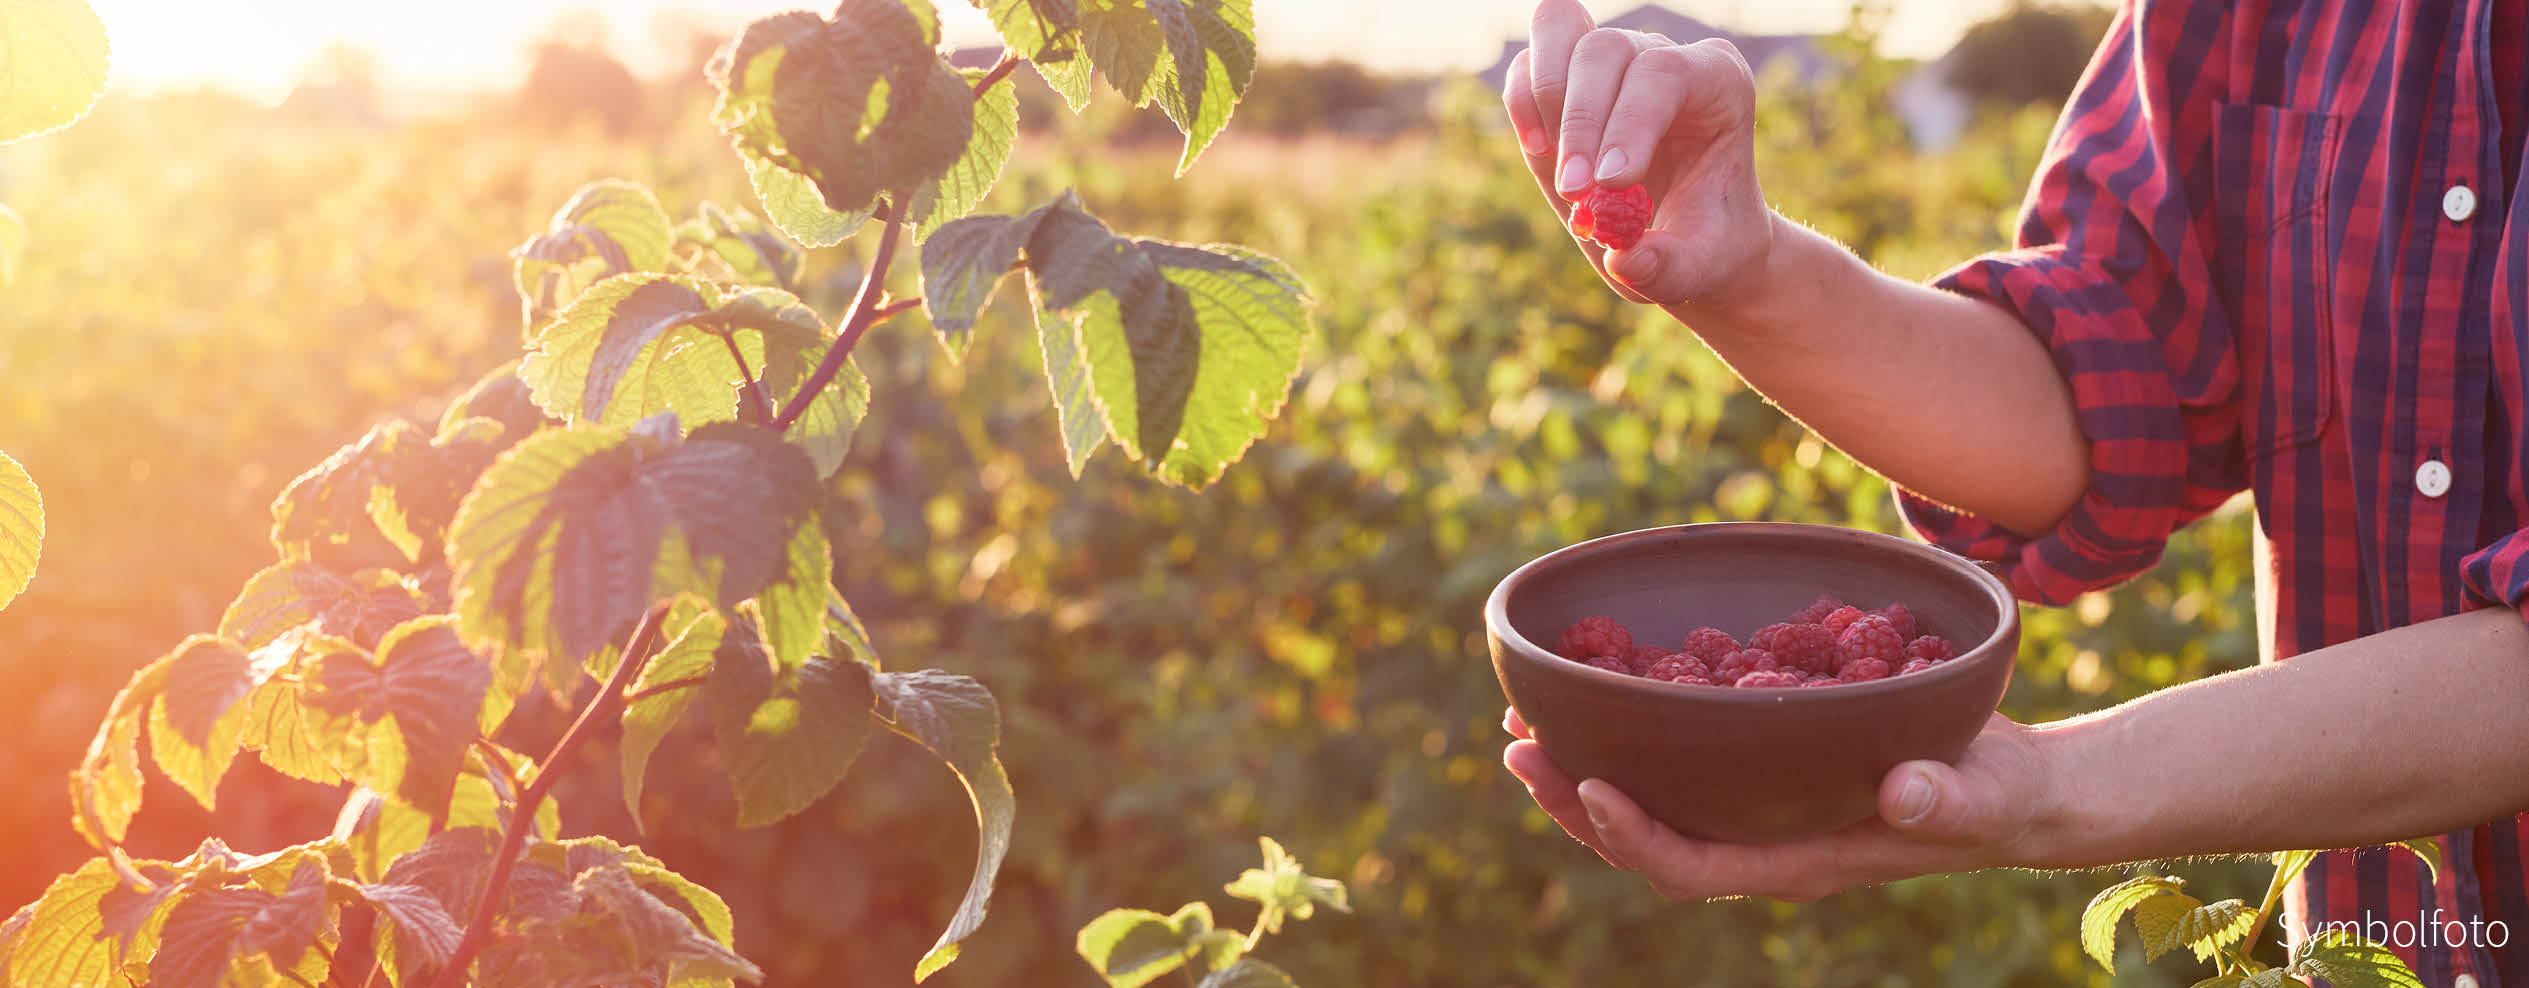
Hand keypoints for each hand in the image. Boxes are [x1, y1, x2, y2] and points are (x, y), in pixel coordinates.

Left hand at [1500, 707, 2058, 900]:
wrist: (2008, 788)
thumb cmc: (1999, 796)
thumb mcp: (1982, 795)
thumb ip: (1944, 798)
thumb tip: (1902, 792)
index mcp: (1797, 859)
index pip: (1691, 866)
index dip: (1633, 834)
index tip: (1589, 782)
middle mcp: (1761, 841)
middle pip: (1645, 838)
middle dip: (1574, 800)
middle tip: (1516, 745)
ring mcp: (1756, 811)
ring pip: (1648, 804)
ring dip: (1582, 767)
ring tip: (1524, 724)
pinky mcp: (1759, 772)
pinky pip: (1675, 768)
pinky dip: (1628, 734)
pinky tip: (1596, 689)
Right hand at [1503, 0, 1774, 307]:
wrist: (1688, 240)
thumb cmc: (1704, 244)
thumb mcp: (1698, 266)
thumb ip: (1667, 266)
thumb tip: (1623, 259)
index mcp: (1716, 84)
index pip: (1665, 72)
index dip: (1630, 121)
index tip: (1610, 183)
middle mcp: (1664, 59)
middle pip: (1606, 49)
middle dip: (1582, 122)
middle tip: (1576, 194)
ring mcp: (1613, 63)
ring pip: (1560, 31)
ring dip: (1546, 103)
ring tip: (1557, 169)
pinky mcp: (1566, 84)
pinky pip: (1528, 67)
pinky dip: (1522, 105)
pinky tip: (1541, 152)